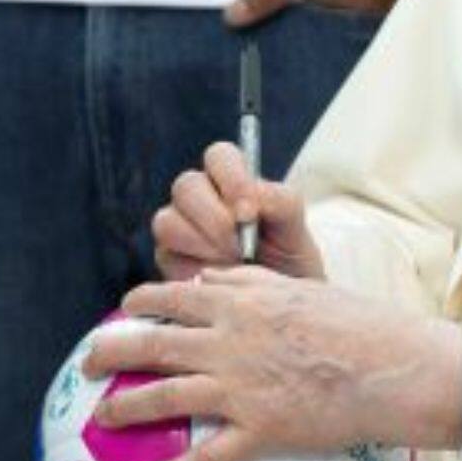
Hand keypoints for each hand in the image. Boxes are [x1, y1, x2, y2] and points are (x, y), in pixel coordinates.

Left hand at [84, 268, 461, 460]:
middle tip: (87, 362)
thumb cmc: (355, 322)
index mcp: (240, 302)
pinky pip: (209, 457)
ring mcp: (241, 386)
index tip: (124, 310)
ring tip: (101, 420)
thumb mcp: (300, 284)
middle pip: (153, 344)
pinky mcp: (260, 428)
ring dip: (127, 409)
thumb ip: (251, 281)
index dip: (141, 304)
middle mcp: (230, 341)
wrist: (390, 366)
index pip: (174, 297)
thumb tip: (213, 278)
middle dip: (112, 351)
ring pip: (167, 396)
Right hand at [152, 141, 323, 280]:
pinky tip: (218, 278)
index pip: (219, 155)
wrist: (279, 305)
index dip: (231, 178)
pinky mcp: (168, 258)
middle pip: (186, 185)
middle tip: (240, 245)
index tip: (250, 212)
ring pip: (168, 221)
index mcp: (231, 178)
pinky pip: (167, 256)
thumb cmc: (287, 258)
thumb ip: (279, 202)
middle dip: (214, 218)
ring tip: (232, 264)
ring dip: (203, 244)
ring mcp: (178, 226)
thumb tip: (250, 199)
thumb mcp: (295, 228)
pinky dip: (195, 268)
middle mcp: (199, 196)